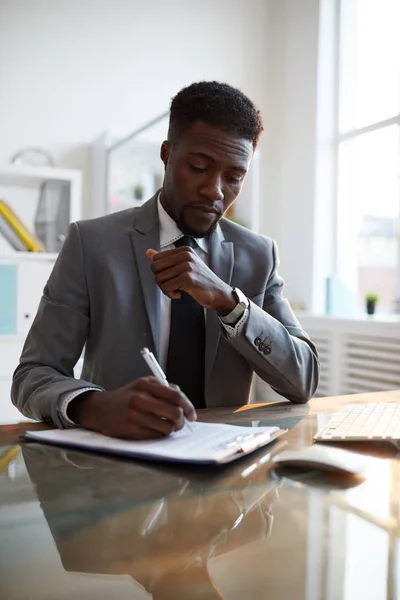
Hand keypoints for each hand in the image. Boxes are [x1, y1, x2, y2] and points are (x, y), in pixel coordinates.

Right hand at [67, 377, 196, 439]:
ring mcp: (134, 415)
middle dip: (181, 422)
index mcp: (146, 384)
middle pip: (174, 413)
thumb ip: (163, 389)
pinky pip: (154, 436)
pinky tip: (155, 431)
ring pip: (166, 427)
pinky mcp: (129, 429)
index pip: (175, 396)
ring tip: (167, 428)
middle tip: (180, 424)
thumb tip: (183, 401)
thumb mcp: (142, 385)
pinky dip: (159, 435)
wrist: (98, 408)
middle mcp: (140, 398)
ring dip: (170, 430)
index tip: (192, 416)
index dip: (188, 407)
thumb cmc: (126, 397)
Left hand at [146, 247, 235, 313]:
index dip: (160, 272)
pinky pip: (166, 287)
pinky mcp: (188, 278)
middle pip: (155, 267)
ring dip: (165, 289)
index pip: (156, 259)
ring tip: (176, 290)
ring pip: (159, 278)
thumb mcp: (184, 266)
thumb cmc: (201, 281)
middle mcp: (185, 255)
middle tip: (171, 285)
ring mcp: (187, 266)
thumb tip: (148, 252)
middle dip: (160, 280)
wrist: (219, 293)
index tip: (171, 277)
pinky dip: (170, 294)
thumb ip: (166, 259)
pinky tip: (179, 294)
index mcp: (183, 250)